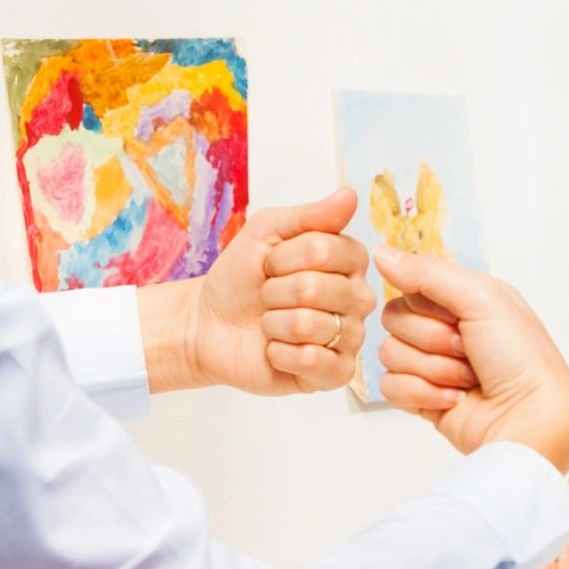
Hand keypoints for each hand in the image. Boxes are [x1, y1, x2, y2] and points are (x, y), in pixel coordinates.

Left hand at [142, 188, 375, 394]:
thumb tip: (349, 194)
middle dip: (275, 292)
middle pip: (316, 288)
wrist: (209, 324)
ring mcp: (350, 338)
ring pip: (309, 325)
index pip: (327, 250)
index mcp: (350, 262)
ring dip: (273, 323)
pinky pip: (314, 361)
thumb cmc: (241, 277)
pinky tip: (276, 350)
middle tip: (268, 297)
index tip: (272, 264)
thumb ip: (311, 216)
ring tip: (271, 324)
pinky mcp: (335, 373)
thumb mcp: (268, 232)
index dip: (285, 257)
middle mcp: (359, 299)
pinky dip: (280, 354)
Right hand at [372, 247, 568, 470]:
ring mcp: (433, 365)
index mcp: (463, 299)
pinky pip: (390, 387)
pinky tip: (456, 400)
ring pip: (390, 354)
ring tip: (468, 379)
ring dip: (433, 369)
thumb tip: (381, 253)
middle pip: (394, 320)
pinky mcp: (422, 399)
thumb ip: (429, 273)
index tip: (460, 319)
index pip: (409, 287)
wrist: (529, 418)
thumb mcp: (483, 299)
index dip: (428, 306)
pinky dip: (423, 394)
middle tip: (468, 352)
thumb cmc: (521, 358)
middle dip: (432, 340)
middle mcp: (446, 329)